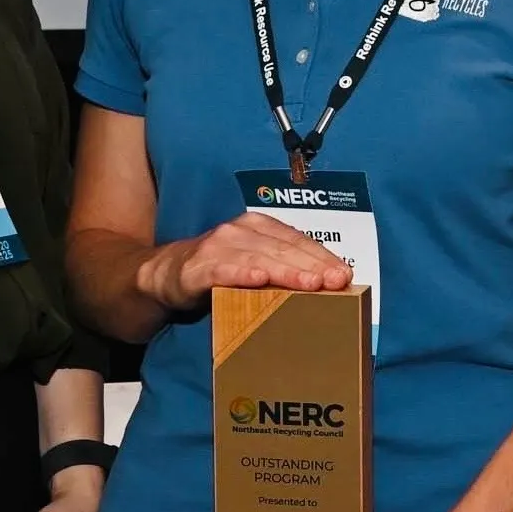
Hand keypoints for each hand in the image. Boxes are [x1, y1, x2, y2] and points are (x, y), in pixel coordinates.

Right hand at [138, 212, 353, 316]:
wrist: (168, 274)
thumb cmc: (220, 270)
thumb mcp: (254, 264)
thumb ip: (283, 269)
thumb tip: (327, 285)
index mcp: (259, 226)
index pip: (297, 240)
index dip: (323, 257)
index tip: (345, 274)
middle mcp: (240, 230)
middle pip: (283, 248)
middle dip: (312, 265)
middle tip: (336, 281)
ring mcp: (218, 246)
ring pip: (259, 258)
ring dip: (286, 270)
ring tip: (311, 284)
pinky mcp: (198, 267)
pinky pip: (224, 270)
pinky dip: (242, 274)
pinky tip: (258, 280)